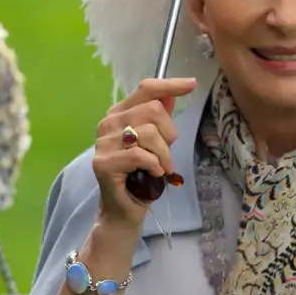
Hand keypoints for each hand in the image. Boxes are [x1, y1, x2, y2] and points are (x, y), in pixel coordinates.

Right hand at [92, 77, 196, 229]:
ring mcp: (104, 143)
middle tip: (166, 156)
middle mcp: (109, 123)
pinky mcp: (104, 163)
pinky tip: (155, 174)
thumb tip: (172, 95)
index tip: (192, 84)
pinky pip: (140, 155)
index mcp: (120, 113)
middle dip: (169, 135)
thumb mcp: (157, 145)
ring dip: (164, 155)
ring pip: (149, 133)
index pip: (146, 89)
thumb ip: (160, 120)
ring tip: (162, 168)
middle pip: (153, 110)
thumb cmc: (142, 177)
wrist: (125, 210)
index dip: (170, 85)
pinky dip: (154, 165)